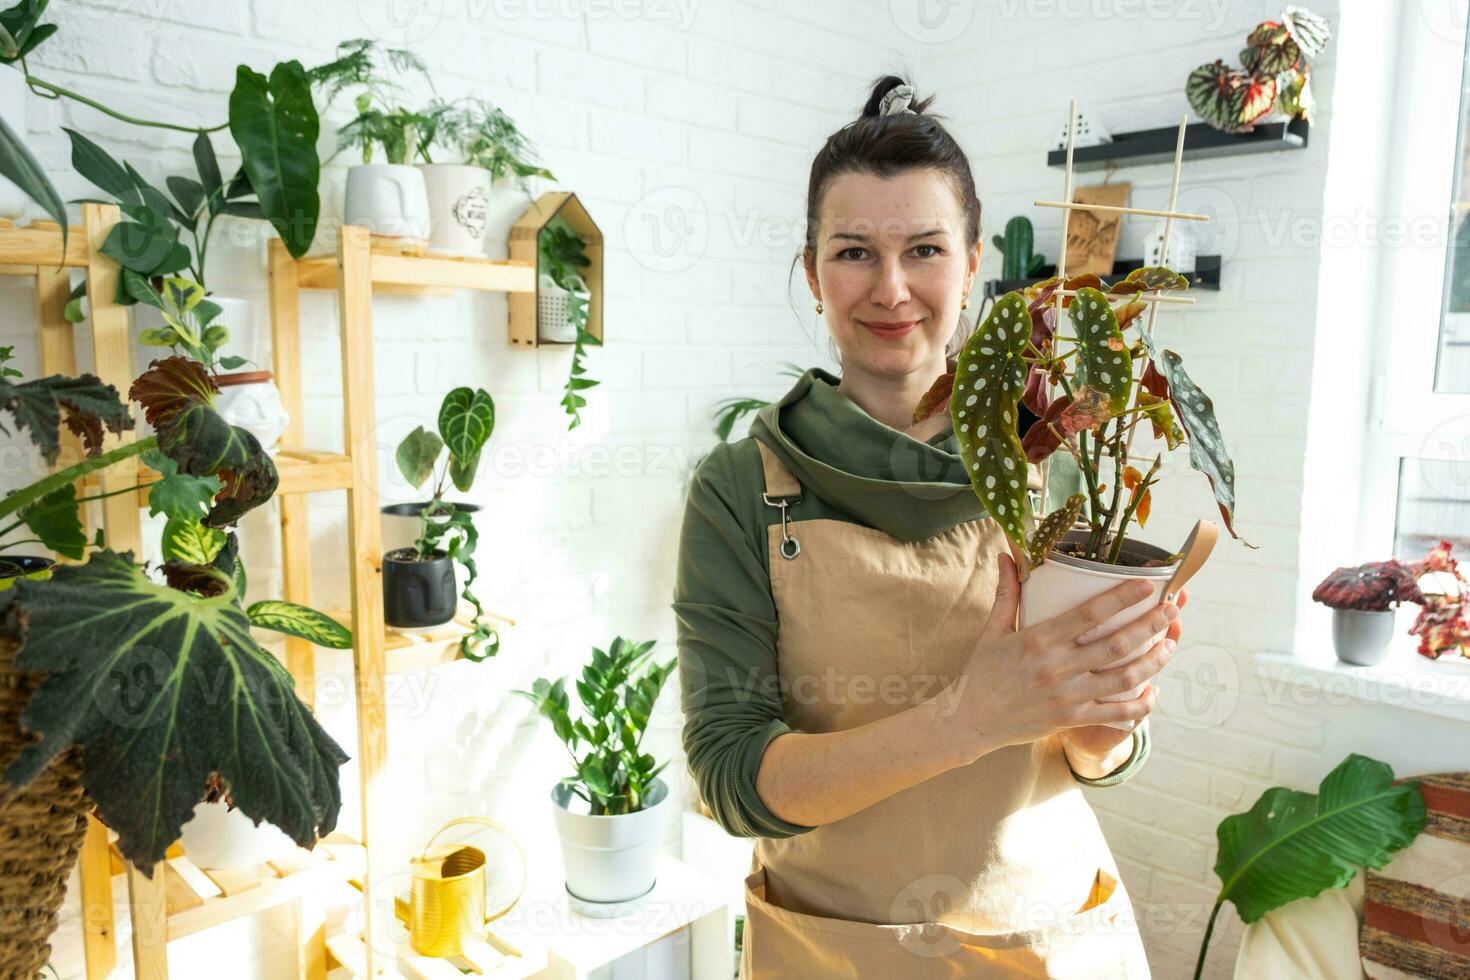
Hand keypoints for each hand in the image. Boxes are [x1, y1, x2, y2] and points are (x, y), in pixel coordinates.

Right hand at [944, 553, 1180, 764]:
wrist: (971, 721)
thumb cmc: (981, 672)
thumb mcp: (992, 630)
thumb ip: (1006, 592)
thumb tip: (1008, 554)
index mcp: (1038, 641)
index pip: (1087, 615)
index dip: (1120, 599)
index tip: (1147, 586)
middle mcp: (1057, 668)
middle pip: (1116, 645)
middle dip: (1150, 625)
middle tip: (1172, 609)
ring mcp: (1067, 696)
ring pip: (1123, 679)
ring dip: (1153, 661)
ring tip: (1170, 644)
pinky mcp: (1072, 719)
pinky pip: (1116, 713)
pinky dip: (1140, 704)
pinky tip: (1154, 691)